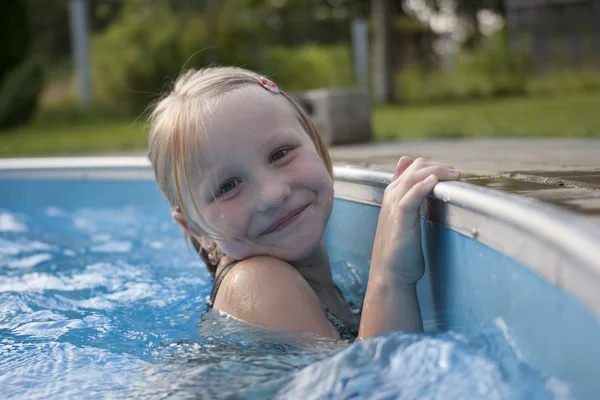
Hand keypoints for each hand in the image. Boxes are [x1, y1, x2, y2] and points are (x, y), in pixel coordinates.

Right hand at [371, 157, 460, 283]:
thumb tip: (424, 185)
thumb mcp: (406, 220)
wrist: (389, 274)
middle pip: (415, 168)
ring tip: (454, 176)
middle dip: (440, 167)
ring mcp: (393, 208)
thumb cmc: (401, 250)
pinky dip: (420, 187)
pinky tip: (433, 182)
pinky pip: (408, 199)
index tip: (455, 175)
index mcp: (393, 194)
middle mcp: (392, 197)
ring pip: (412, 178)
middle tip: (459, 176)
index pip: (414, 168)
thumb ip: (413, 200)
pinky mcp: (398, 221)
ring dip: (436, 172)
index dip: (436, 166)